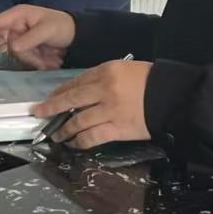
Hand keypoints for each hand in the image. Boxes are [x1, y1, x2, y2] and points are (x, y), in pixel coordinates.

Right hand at [0, 5, 74, 70]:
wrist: (78, 36)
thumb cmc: (63, 26)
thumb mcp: (47, 30)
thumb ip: (30, 39)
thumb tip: (13, 48)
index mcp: (19, 16)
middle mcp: (17, 27)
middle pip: (9, 45)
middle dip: (26, 54)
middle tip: (44, 57)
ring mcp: (22, 39)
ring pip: (17, 55)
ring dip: (34, 60)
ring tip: (50, 59)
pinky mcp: (27, 49)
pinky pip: (24, 60)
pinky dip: (37, 62)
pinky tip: (49, 61)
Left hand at [33, 60, 153, 148]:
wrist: (174, 97)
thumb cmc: (151, 81)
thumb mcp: (125, 70)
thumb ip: (103, 78)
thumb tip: (84, 92)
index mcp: (106, 71)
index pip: (76, 82)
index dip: (60, 92)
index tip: (50, 98)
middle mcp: (104, 89)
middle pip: (71, 99)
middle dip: (51, 108)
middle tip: (38, 113)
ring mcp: (109, 110)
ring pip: (78, 121)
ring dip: (64, 129)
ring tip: (56, 135)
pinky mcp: (118, 128)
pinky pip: (93, 136)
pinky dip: (80, 141)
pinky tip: (74, 144)